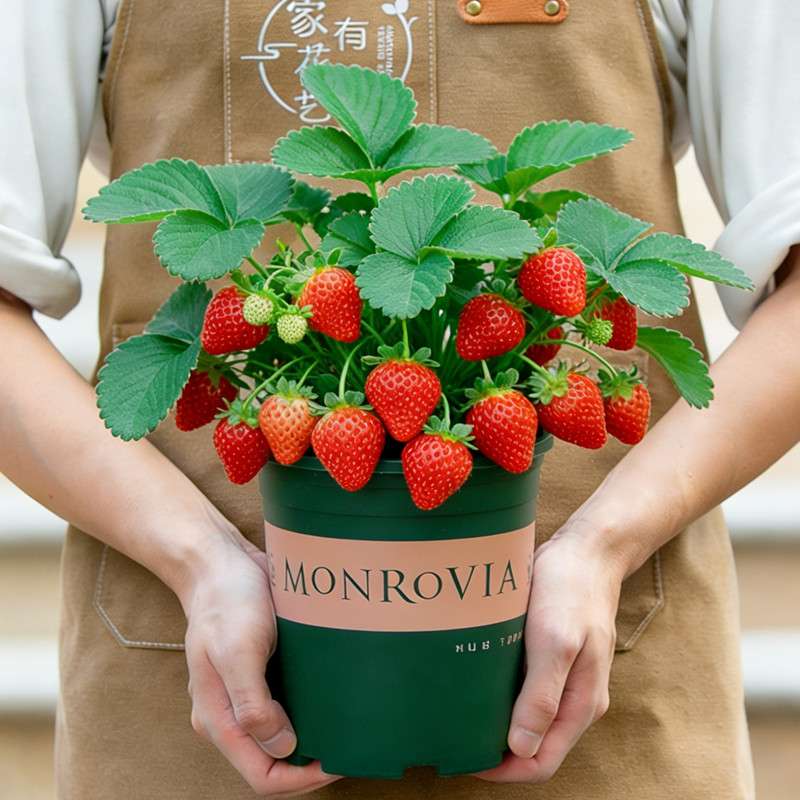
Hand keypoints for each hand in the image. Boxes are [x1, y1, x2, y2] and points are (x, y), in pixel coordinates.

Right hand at [181, 536, 340, 796]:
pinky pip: (286, 708)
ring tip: (348, 727)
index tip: (337, 760)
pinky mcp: (261, 676)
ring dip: (313, 740)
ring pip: (282, 738)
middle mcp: (231, 715)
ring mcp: (245, 696)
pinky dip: (309, 712)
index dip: (300, 779)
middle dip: (311, 765)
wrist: (220, 563)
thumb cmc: (227, 602)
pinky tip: (334, 701)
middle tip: (351, 745)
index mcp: (218, 718)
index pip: (261, 775)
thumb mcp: (238, 649)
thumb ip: (252, 703)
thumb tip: (283, 748)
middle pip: (274, 762)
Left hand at [474, 529, 621, 783]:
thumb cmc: (571, 591)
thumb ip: (542, 696)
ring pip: (529, 720)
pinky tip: (476, 685)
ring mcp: (564, 679)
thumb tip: (521, 748)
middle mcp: (574, 699)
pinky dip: (503, 698)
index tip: (466, 758)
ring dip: (499, 725)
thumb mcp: (556, 641)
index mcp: (581, 703)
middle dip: (497, 752)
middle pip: (535, 746)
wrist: (587, 551)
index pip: (542, 761)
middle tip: (455, 738)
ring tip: (460, 716)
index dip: (504, 770)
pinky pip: (526, 692)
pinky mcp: (551, 659)